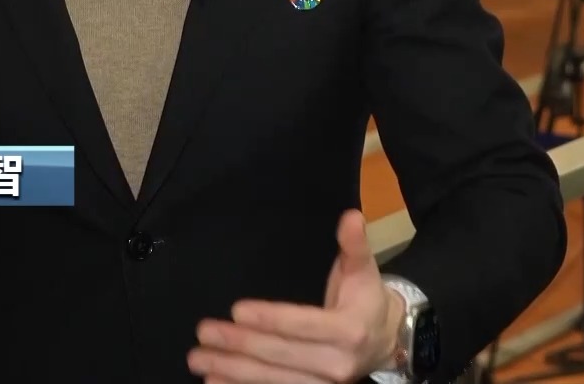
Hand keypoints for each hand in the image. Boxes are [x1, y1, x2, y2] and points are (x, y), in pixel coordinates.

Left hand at [189, 210, 401, 383]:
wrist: (386, 341)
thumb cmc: (365, 300)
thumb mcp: (363, 270)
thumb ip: (354, 245)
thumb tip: (350, 217)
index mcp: (349, 329)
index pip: (303, 324)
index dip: (270, 318)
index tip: (237, 310)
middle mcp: (338, 364)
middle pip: (280, 354)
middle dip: (239, 343)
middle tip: (204, 332)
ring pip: (273, 380)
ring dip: (232, 370)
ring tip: (198, 359)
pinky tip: (214, 382)